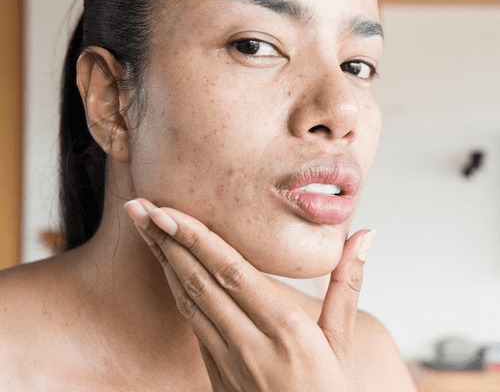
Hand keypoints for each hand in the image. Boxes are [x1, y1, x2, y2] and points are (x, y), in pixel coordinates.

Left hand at [124, 199, 374, 390]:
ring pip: (188, 300)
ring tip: (144, 228)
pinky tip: (168, 267)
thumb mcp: (344, 342)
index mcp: (287, 329)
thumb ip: (348, 285)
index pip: (232, 272)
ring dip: (164, 260)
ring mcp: (228, 361)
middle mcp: (251, 342)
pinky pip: (191, 323)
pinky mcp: (216, 372)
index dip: (197, 240)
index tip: (167, 212)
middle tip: (138, 207)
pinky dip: (176, 289)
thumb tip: (365, 235)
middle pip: (199, 281)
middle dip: (167, 240)